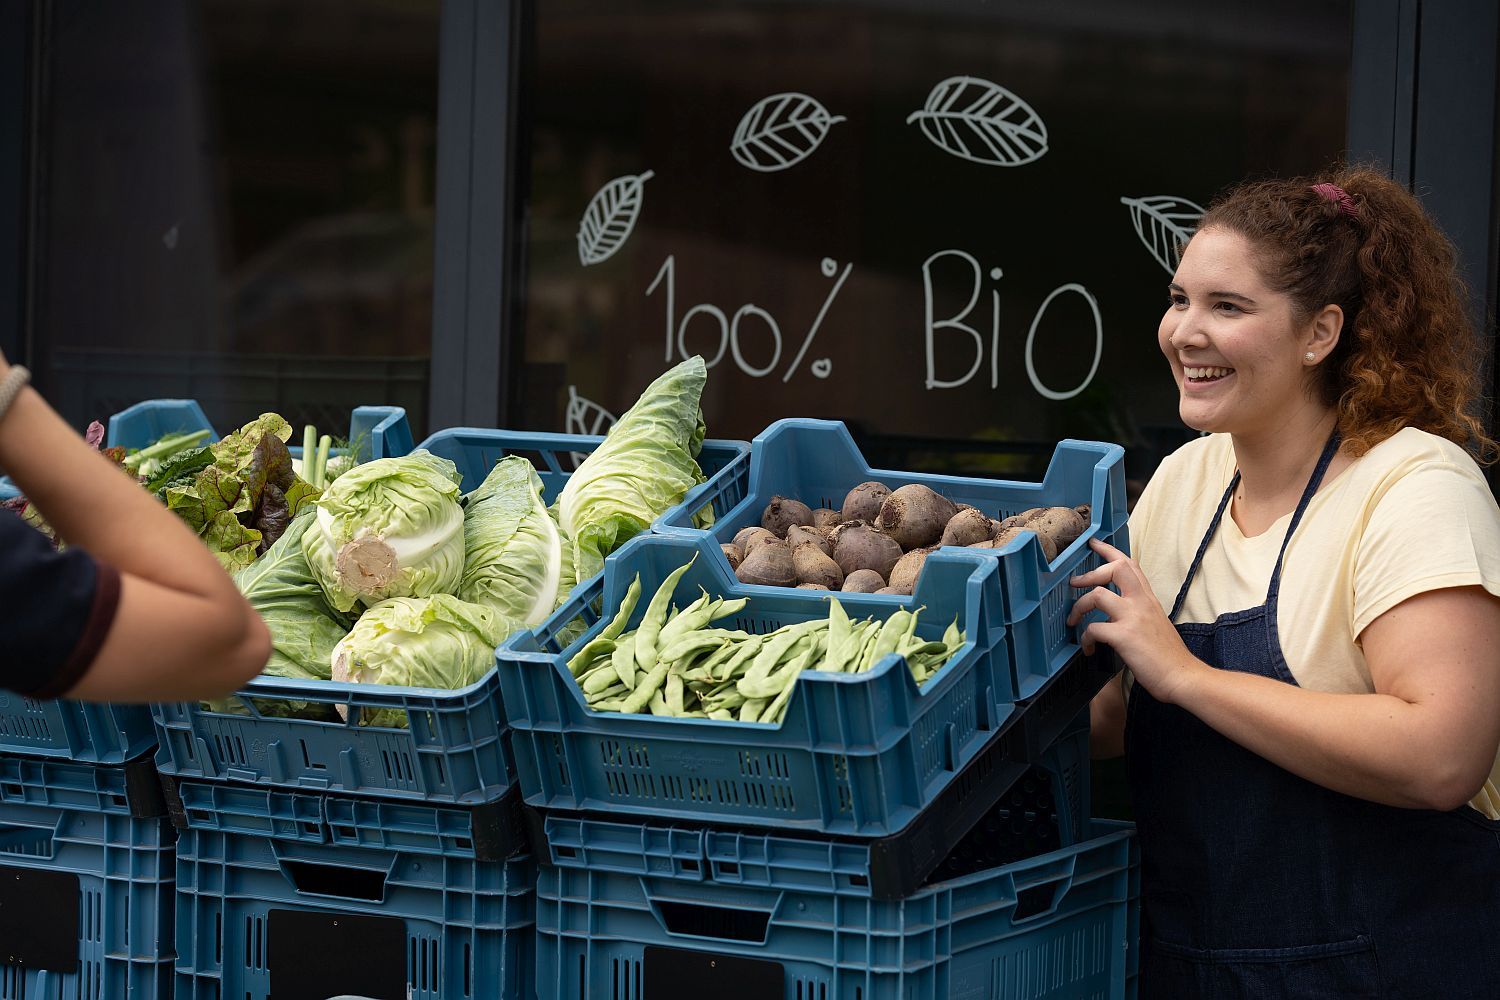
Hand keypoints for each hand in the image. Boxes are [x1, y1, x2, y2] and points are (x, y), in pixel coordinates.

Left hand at [1067, 537, 1205, 704]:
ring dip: (1078, 608)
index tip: (1095, 544)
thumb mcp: (1156, 623)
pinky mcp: (1124, 636)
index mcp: (1148, 599)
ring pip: (1096, 595)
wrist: (1183, 677)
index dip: (1110, 551)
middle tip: (1075, 583)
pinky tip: (1089, 648)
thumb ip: (1139, 611)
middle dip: (1090, 573)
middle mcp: (1141, 603)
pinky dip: (1085, 638)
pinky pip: (1093, 629)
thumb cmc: (1169, 656)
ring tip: (1074, 621)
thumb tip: (1116, 612)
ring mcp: (1133, 618)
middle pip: (1115, 569)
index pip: (1130, 565)